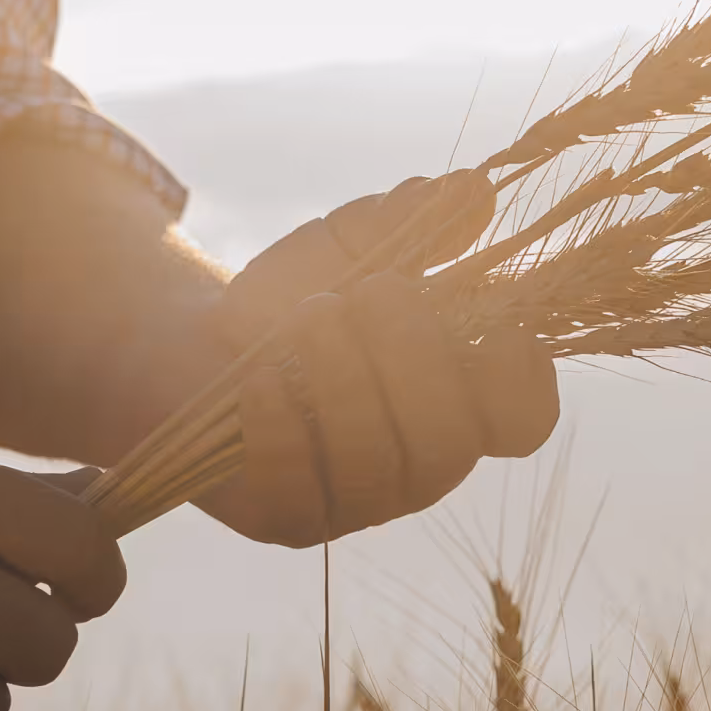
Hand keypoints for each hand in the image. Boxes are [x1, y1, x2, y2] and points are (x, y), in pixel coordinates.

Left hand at [193, 171, 559, 546]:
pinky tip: (258, 378)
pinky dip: (282, 424)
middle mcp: (419, 463)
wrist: (187, 354)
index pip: (523, 420)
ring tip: (306, 320)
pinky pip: (302, 489)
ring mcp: (358, 501)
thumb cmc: (289, 306)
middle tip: (367, 295)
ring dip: (345, 380)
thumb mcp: (344, 251)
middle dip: (415, 356)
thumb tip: (473, 189)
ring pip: (380, 463)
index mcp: (454, 403)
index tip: (491, 326)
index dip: (523, 381)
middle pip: (454, 441)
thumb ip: (407, 224)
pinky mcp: (291, 522)